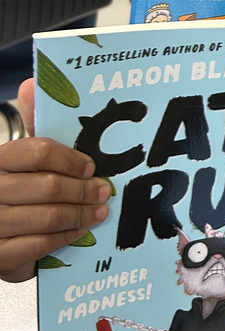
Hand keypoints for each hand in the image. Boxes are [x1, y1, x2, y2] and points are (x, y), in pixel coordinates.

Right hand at [0, 78, 110, 281]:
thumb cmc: (14, 189)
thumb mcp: (22, 156)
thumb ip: (31, 122)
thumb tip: (31, 85)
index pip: (37, 152)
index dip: (70, 159)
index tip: (90, 165)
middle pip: (48, 186)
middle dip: (83, 189)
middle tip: (104, 190)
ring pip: (47, 216)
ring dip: (80, 214)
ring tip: (99, 211)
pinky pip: (37, 245)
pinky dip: (63, 238)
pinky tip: (78, 230)